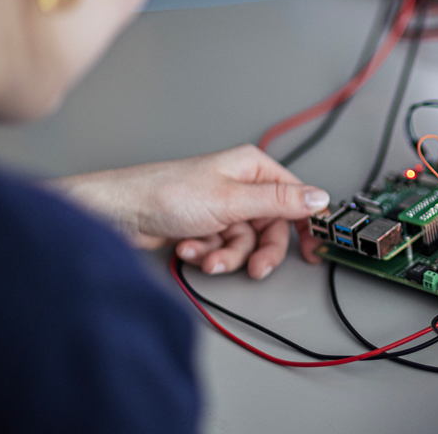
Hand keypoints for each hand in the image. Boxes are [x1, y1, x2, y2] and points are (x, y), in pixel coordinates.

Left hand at [51, 144, 328, 278]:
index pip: (295, 197)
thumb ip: (280, 201)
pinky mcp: (205, 227)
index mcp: (253, 169)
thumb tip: (319, 198)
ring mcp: (222, 208)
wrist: (118, 213)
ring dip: (225, 255)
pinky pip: (222, 248)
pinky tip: (188, 247)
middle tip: (255, 269)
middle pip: (270, 228)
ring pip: (245, 243)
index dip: (307, 224)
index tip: (315, 249)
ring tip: (205, 255)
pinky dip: (206, 252)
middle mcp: (240, 186)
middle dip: (257, 251)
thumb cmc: (166, 192)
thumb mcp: (233, 201)